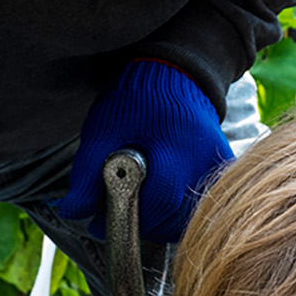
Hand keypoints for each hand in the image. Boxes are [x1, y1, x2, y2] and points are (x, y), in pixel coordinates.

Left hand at [51, 58, 232, 241]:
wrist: (170, 72)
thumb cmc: (133, 100)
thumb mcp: (101, 132)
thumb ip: (87, 174)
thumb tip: (72, 213)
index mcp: (176, 143)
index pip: (160, 200)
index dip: (128, 218)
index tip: (99, 223)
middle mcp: (204, 156)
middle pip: (176, 214)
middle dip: (141, 222)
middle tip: (115, 213)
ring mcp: (217, 162)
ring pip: (188, 213)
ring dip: (159, 220)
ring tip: (135, 204)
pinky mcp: (222, 165)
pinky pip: (200, 202)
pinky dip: (176, 209)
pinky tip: (157, 198)